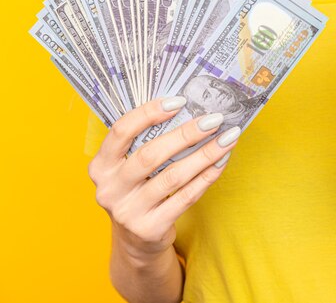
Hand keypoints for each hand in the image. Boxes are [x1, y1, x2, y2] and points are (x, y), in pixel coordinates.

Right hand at [88, 96, 240, 260]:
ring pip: (173, 176)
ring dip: (204, 155)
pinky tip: (221, 162)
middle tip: (214, 120)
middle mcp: (109, 189)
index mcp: (100, 166)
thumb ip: (147, 142)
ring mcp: (128, 211)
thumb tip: (190, 110)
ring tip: (227, 139)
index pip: (121, 131)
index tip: (180, 100)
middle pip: (151, 154)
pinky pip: (185, 197)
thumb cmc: (139, 191)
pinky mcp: (149, 228)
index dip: (149, 113)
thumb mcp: (131, 168)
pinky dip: (206, 177)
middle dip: (186, 134)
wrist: (137, 241)